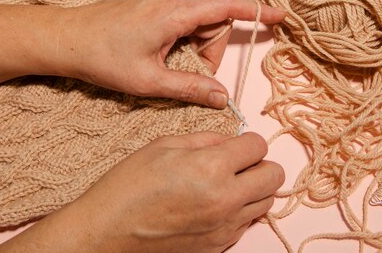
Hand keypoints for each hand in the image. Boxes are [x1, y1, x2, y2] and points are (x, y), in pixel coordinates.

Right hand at [0, 132, 284, 252]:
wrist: (107, 232)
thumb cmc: (129, 185)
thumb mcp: (164, 146)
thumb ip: (205, 139)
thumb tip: (231, 140)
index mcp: (211, 168)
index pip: (259, 146)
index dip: (248, 140)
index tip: (237, 144)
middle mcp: (225, 200)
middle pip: (274, 176)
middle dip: (260, 164)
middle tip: (239, 162)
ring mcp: (224, 227)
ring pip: (266, 202)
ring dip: (254, 189)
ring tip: (227, 184)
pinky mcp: (218, 246)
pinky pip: (246, 224)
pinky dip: (240, 211)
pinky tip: (215, 204)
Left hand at [57, 0, 284, 107]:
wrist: (62, 38)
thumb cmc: (102, 59)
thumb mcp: (149, 81)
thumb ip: (190, 88)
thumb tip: (222, 98)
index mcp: (173, 15)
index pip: (224, 7)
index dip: (255, 11)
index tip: (278, 16)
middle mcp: (168, 0)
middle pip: (210, 22)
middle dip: (208, 51)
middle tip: (187, 76)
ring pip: (193, 23)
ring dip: (191, 47)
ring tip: (163, 66)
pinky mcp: (146, 2)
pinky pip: (176, 18)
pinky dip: (177, 39)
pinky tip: (154, 54)